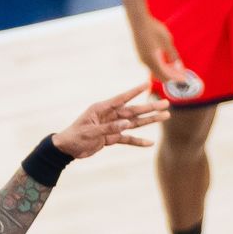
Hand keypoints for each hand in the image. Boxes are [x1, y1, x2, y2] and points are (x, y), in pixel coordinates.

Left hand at [51, 83, 169, 158]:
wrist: (66, 149)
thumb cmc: (75, 137)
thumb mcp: (91, 132)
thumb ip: (109, 128)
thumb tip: (127, 124)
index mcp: (101, 109)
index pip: (121, 98)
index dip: (135, 91)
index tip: (147, 84)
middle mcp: (108, 116)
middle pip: (132, 111)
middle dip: (149, 108)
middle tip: (166, 103)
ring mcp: (111, 126)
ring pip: (133, 123)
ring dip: (148, 121)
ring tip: (165, 116)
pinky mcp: (110, 138)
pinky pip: (127, 139)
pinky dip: (137, 141)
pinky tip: (150, 143)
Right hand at [129, 12, 186, 82]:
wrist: (138, 21)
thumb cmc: (153, 29)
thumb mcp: (167, 42)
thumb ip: (172, 55)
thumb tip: (178, 65)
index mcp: (152, 61)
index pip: (166, 76)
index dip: (176, 78)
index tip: (184, 78)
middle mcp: (145, 63)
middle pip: (160, 76)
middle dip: (171, 76)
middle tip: (182, 74)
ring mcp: (142, 59)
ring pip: (155, 71)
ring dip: (166, 71)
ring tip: (176, 68)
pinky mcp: (141, 55)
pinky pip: (152, 66)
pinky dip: (160, 66)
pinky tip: (167, 61)